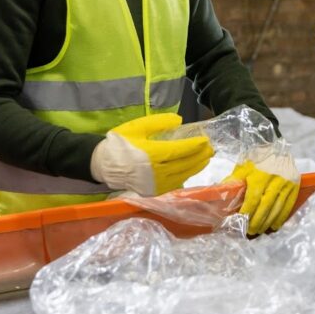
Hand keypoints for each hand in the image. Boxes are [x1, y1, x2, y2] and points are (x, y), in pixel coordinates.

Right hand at [90, 113, 213, 195]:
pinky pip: (174, 184)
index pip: (180, 150)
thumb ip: (159, 122)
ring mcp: (154, 184)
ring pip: (182, 175)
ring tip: (205, 157)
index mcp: (151, 155)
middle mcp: (155, 172)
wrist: (102, 165)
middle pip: (185, 164)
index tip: (206, 139)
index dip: (195, 145)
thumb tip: (179, 121)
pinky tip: (190, 168)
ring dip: (196, 166)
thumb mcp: (137, 126)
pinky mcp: (153, 192)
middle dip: (201, 156)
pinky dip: (185, 175)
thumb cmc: (120, 143)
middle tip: (211, 148)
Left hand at [222, 147, 299, 234]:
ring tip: (259, 230)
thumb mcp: (242, 167)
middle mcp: (275, 179)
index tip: (241, 222)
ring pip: (277, 208)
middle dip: (257, 221)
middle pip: (266, 206)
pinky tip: (274, 225)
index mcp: (259, 175)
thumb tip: (220, 197)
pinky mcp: (295, 185)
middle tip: (249, 231)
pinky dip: (281, 217)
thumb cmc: (256, 158)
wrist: (276, 145)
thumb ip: (233, 182)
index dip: (247, 212)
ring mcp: (287, 183)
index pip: (253, 198)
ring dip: (268, 222)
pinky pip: (288, 205)